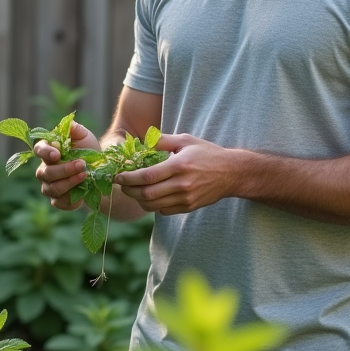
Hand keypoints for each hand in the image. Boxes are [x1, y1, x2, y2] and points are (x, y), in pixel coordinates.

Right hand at [34, 121, 99, 209]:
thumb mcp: (85, 137)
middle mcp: (44, 169)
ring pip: (52, 188)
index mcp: (48, 151)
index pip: (38, 150)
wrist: (100, 173)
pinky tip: (82, 191)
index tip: (57, 154)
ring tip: (85, 175)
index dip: (45, 152)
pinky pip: (59, 202)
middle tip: (82, 164)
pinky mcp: (58, 200)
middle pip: (46, 172)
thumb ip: (76, 130)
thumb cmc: (88, 151)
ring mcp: (49, 186)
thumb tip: (69, 123)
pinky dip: (71, 198)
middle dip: (64, 169)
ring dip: (69, 182)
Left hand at [112, 133, 234, 215]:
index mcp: (179, 165)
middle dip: (129, 190)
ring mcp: (185, 198)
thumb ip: (162, 140)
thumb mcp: (186, 140)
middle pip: (146, 194)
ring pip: (153, 205)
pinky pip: (163, 210)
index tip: (118, 176)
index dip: (129, 178)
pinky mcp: (188, 207)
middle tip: (121, 184)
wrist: (231, 173)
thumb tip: (141, 141)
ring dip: (138, 199)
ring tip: (133, 190)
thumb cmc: (207, 153)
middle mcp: (182, 184)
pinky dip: (153, 205)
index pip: (147, 176)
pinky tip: (151, 195)